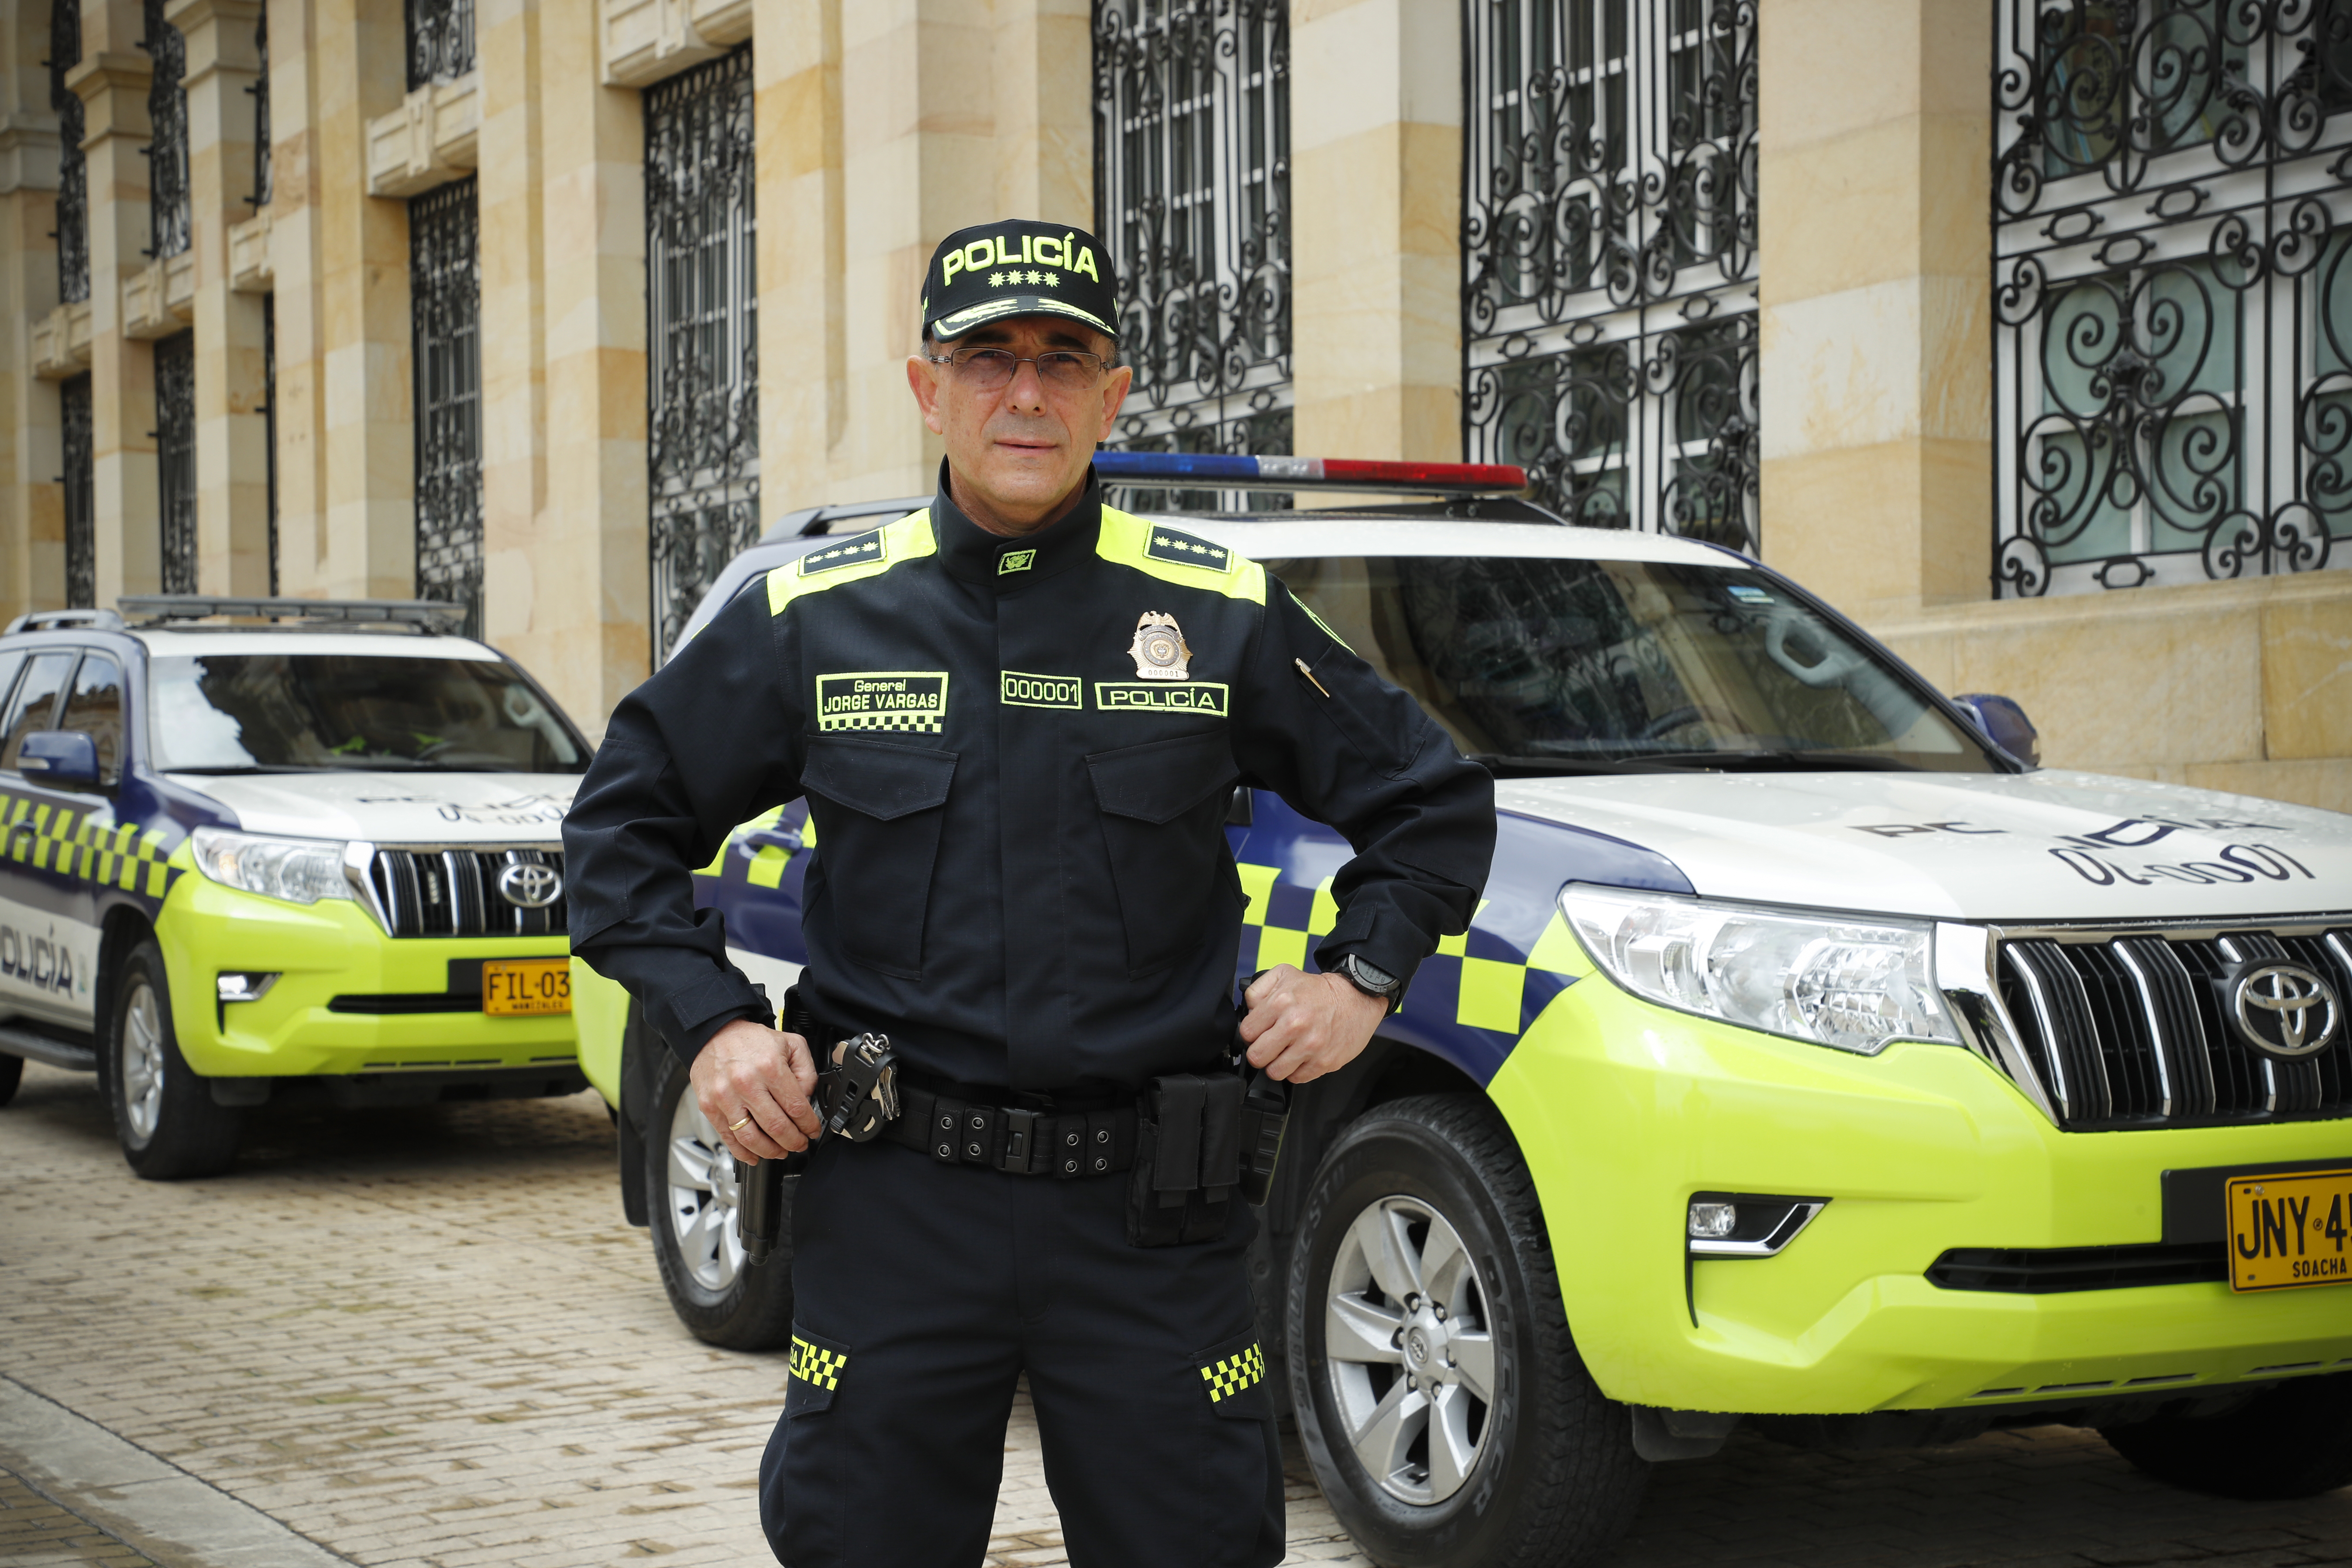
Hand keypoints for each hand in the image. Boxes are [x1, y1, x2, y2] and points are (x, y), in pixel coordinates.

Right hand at [692, 1018, 823, 1164]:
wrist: (714, 1032)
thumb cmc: (751, 1040)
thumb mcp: (791, 1044)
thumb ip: (806, 1072)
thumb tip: (806, 1100)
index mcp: (769, 1067)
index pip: (796, 1107)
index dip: (808, 1124)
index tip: (812, 1130)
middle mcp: (746, 1083)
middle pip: (776, 1127)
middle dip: (793, 1141)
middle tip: (800, 1144)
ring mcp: (725, 1097)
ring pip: (751, 1138)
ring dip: (771, 1151)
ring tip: (780, 1151)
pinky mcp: (709, 1107)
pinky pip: (728, 1138)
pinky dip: (743, 1153)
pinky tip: (755, 1156)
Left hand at [1238, 964, 1387, 1084]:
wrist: (1356, 998)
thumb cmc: (1319, 990)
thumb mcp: (1284, 974)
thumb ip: (1257, 991)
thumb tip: (1248, 1013)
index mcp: (1281, 1003)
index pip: (1247, 1032)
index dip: (1251, 1033)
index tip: (1260, 1031)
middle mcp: (1295, 1025)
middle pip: (1257, 1056)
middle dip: (1260, 1051)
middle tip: (1270, 1045)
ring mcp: (1310, 1047)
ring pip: (1274, 1072)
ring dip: (1277, 1064)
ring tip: (1286, 1051)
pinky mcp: (1323, 1062)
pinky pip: (1296, 1078)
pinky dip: (1296, 1070)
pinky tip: (1302, 1055)